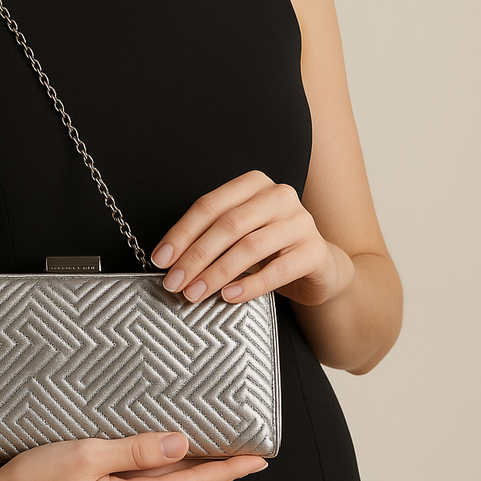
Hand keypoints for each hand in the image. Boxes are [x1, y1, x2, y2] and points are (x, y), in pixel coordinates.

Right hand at [0, 432, 265, 480]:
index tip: (256, 458)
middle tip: (245, 454)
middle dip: (218, 470)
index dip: (227, 470)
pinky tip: (164, 454)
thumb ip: (134, 452)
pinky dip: (164, 468)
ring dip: (193, 469)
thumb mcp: (85, 459)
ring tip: (214, 452)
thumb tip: (180, 443)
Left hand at [151, 171, 354, 306]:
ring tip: (195, 293)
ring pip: (250, 246)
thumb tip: (170, 261)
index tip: (161, 259)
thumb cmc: (270, 249)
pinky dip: (249, 285)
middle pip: (228, 225)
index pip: (208, 205)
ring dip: (216, 273)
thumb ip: (209, 238)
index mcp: (253, 184)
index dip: (181, 233)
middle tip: (175, 282)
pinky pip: (278, 270)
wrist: (319, 267)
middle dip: (195, 256)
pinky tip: (228, 296)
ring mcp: (300, 221)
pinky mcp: (315, 251)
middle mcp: (278, 195)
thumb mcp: (238, 235)